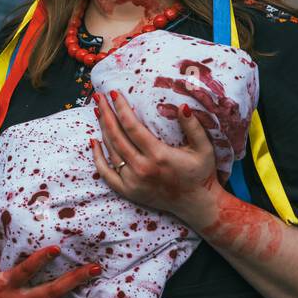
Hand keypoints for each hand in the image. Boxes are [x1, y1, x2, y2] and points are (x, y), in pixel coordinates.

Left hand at [90, 90, 223, 228]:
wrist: (196, 203)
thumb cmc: (201, 173)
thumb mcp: (204, 148)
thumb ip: (193, 127)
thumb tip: (182, 105)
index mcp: (159, 156)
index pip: (132, 127)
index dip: (121, 109)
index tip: (113, 93)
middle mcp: (142, 169)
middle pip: (116, 137)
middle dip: (106, 114)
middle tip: (99, 97)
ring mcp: (133, 182)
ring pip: (111, 151)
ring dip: (102, 130)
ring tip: (98, 112)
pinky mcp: (128, 191)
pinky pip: (106, 173)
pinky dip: (98, 158)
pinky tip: (94, 143)